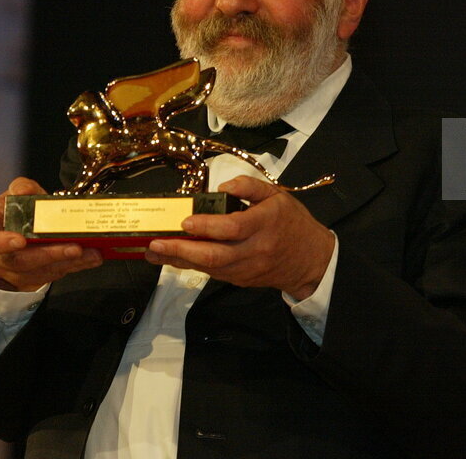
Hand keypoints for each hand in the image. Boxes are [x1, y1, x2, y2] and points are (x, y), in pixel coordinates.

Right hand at [0, 177, 102, 291]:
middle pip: (22, 261)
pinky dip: (75, 266)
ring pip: (42, 272)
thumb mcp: (13, 195)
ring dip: (69, 263)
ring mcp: (15, 273)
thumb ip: (20, 188)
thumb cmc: (13, 212)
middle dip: (50, 254)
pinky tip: (92, 258)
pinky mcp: (33, 281)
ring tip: (92, 253)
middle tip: (75, 247)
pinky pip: (54, 275)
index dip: (2, 243)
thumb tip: (24, 191)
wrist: (15, 233)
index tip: (21, 240)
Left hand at [144, 175, 334, 299]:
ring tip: (154, 252)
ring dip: (179, 261)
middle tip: (156, 244)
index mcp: (265, 224)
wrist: (311, 261)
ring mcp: (247, 269)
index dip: (207, 226)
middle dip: (181, 251)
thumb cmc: (292, 223)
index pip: (232, 228)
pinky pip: (213, 274)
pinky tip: (174, 258)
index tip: (186, 221)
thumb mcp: (277, 195)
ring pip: (209, 269)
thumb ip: (250, 186)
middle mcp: (254, 250)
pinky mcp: (241, 280)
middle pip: (214, 256)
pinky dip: (192, 266)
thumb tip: (223, 185)